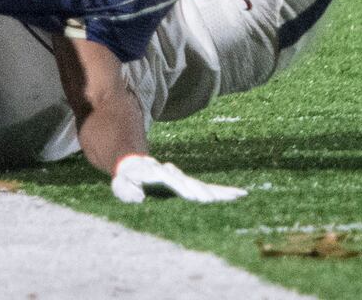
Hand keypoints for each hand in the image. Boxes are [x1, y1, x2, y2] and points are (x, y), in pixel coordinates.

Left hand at [110, 154, 247, 203]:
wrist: (134, 162)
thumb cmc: (127, 178)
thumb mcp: (121, 184)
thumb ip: (126, 191)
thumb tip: (138, 198)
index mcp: (161, 177)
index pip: (179, 185)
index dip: (190, 192)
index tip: (203, 200)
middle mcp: (176, 177)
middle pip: (197, 186)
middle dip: (213, 193)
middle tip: (232, 198)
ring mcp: (183, 180)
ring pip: (205, 186)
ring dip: (222, 192)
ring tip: (240, 195)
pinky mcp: (188, 185)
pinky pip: (208, 189)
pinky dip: (222, 192)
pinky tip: (238, 194)